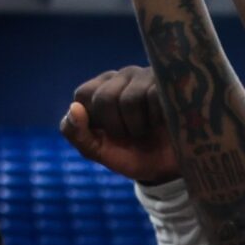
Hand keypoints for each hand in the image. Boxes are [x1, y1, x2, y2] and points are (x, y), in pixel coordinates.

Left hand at [62, 66, 180, 183]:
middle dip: (116, 128)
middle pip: (104, 98)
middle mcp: (123, 75)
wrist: (170, 168)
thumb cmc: (133, 156)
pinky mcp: (169, 81)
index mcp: (101, 88)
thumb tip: (74, 108)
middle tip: (131, 135)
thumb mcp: (99, 151)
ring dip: (138, 127)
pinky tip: (163, 122)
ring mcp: (147, 75)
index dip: (94, 121)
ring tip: (148, 129)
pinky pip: (153, 98)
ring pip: (129, 100)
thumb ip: (77, 134)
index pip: (83, 95)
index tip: (108, 134)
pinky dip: (156, 120)